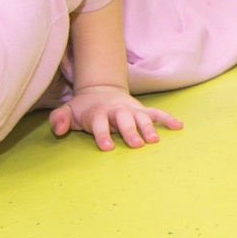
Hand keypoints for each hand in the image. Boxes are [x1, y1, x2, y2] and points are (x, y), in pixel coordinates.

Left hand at [48, 82, 181, 150]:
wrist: (100, 90)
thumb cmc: (83, 108)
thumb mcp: (67, 110)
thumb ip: (59, 119)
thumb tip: (58, 130)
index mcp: (97, 113)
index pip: (99, 123)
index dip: (102, 135)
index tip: (107, 147)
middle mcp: (116, 110)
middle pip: (123, 119)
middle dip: (130, 131)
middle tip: (136, 145)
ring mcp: (131, 110)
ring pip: (141, 117)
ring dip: (148, 127)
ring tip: (155, 140)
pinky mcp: (141, 110)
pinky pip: (156, 113)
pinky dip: (167, 119)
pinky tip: (179, 127)